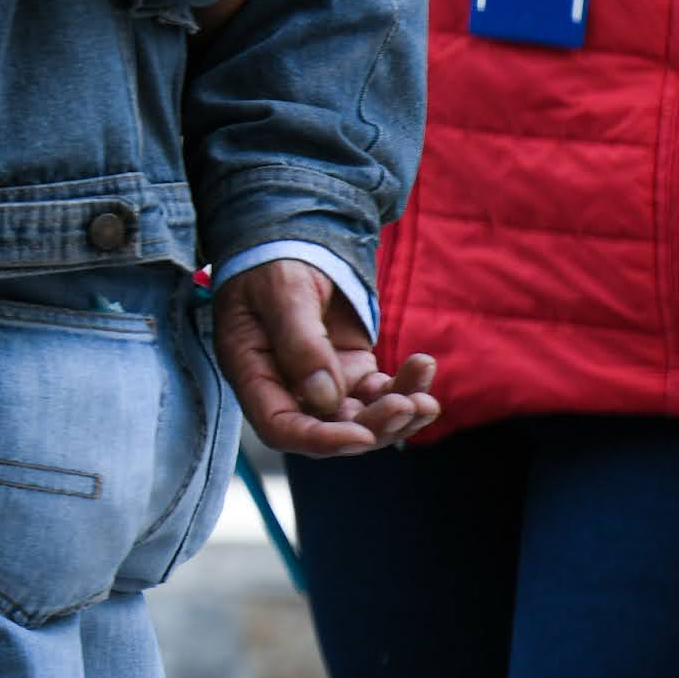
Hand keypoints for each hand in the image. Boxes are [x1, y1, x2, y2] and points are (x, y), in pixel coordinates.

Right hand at [208, 259, 438, 459]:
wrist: (293, 238)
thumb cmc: (275, 260)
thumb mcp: (283, 291)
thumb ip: (300, 342)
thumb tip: (324, 398)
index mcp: (252, 371)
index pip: (281, 426)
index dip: (319, 440)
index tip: (362, 436)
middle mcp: (285, 386)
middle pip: (328, 429)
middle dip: (371, 427)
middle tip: (406, 406)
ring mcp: (320, 382)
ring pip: (360, 418)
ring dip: (396, 415)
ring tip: (426, 400)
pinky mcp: (350, 370)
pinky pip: (380, 393)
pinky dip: (405, 388)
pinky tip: (423, 368)